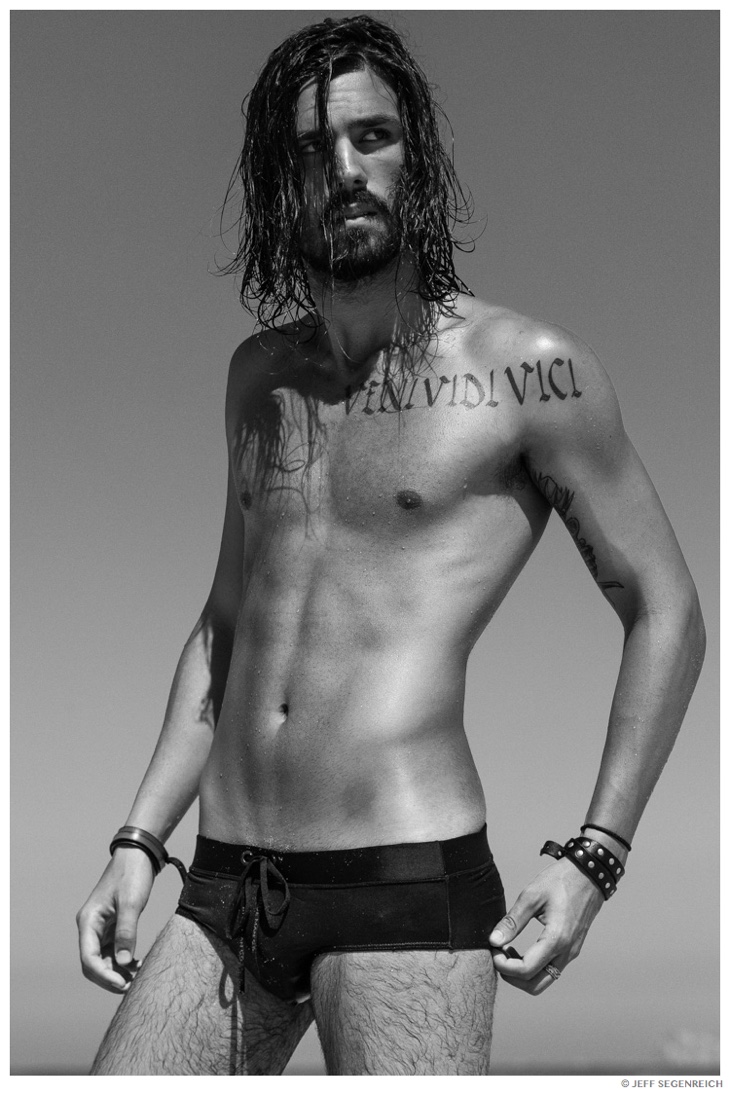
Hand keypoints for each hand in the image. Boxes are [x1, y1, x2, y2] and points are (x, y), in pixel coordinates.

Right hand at [76, 847, 154, 992]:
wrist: (138, 855)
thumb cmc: (132, 875)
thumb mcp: (131, 903)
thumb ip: (127, 932)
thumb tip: (123, 963)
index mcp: (88, 921)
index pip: (89, 958)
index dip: (104, 976)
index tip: (122, 984)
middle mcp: (90, 927)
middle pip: (93, 963)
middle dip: (110, 978)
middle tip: (131, 987)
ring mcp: (100, 927)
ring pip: (103, 959)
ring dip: (117, 971)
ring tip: (137, 978)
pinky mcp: (112, 926)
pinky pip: (112, 951)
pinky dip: (122, 961)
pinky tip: (137, 964)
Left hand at [488, 857, 604, 993]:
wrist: (590, 873)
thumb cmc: (560, 880)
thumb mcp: (531, 896)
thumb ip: (512, 921)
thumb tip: (493, 941)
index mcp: (556, 939)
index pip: (526, 970)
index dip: (503, 966)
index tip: (492, 950)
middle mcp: (567, 952)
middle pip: (535, 985)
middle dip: (511, 976)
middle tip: (497, 955)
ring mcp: (571, 952)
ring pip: (543, 980)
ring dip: (522, 974)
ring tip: (506, 951)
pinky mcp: (571, 949)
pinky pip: (550, 969)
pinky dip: (532, 967)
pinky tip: (519, 949)